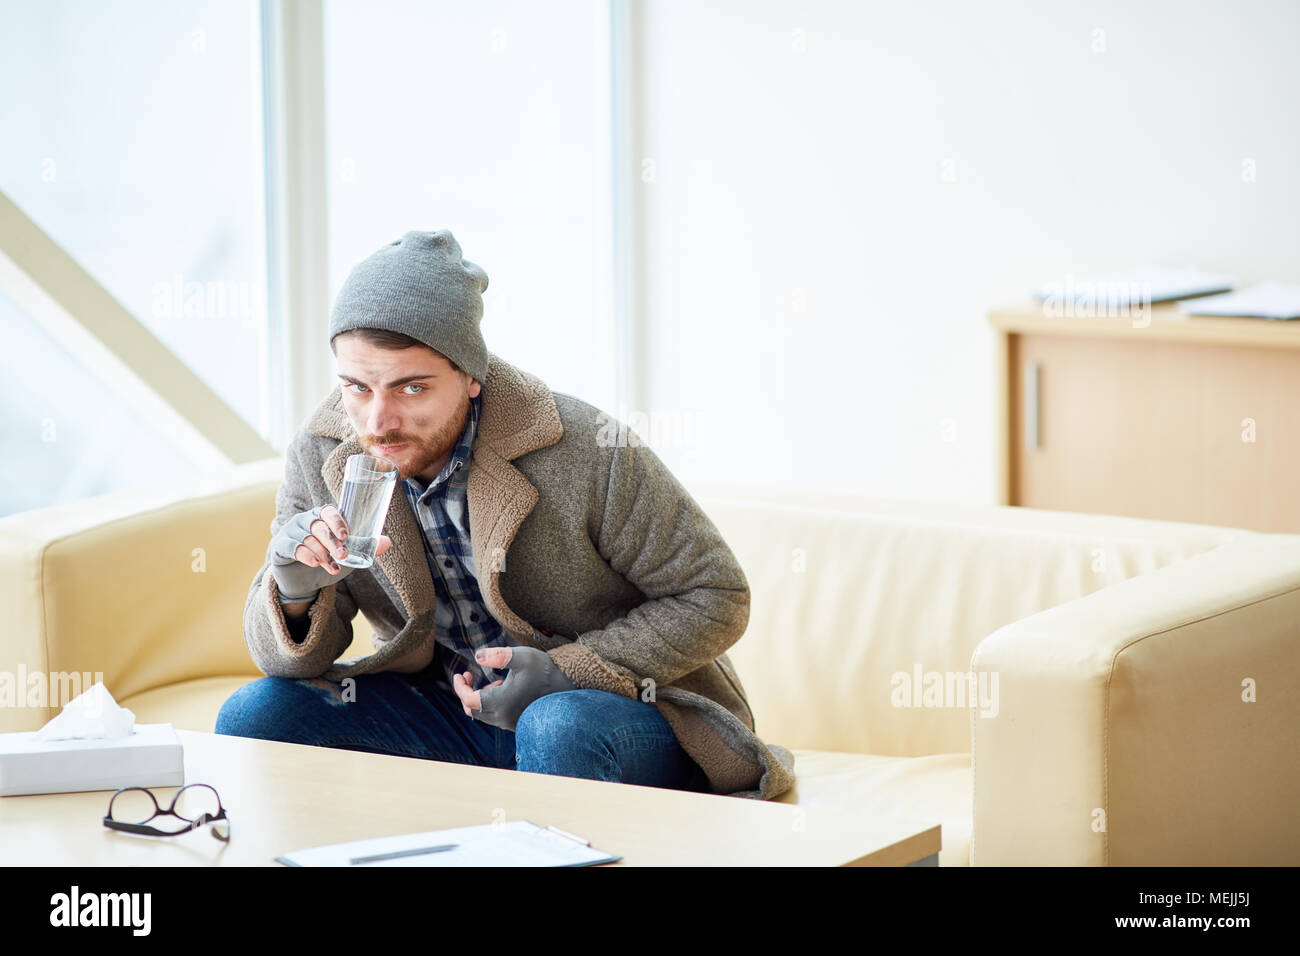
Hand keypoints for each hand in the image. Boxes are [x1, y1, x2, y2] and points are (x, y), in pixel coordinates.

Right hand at [268, 503, 391, 601]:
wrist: (304, 584)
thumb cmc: (327, 562)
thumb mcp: (349, 556)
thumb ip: (366, 548)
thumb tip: (388, 541)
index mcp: (322, 517)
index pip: (329, 511)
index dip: (337, 520)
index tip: (346, 535)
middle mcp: (305, 521)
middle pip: (318, 526)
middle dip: (332, 541)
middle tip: (343, 554)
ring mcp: (291, 532)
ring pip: (307, 537)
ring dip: (321, 553)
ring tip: (332, 567)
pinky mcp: (280, 546)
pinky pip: (292, 546)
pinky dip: (304, 554)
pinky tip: (314, 563)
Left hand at [452, 645, 577, 731]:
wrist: (568, 687)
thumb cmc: (544, 670)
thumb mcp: (522, 657)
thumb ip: (499, 655)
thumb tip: (477, 656)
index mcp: (501, 703)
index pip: (469, 699)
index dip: (460, 687)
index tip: (459, 674)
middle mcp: (503, 717)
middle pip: (472, 710)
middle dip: (466, 692)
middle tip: (467, 676)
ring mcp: (510, 723)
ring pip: (483, 715)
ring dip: (479, 698)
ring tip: (491, 681)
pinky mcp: (517, 723)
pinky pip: (495, 717)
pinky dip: (490, 704)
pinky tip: (502, 688)